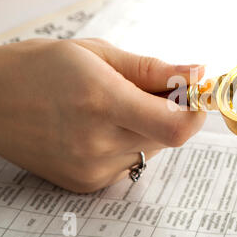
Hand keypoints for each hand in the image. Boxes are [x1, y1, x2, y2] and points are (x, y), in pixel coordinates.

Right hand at [0, 38, 205, 192]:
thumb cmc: (40, 68)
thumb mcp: (97, 54)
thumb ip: (152, 68)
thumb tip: (196, 72)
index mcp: (102, 101)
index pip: (176, 126)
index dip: (195, 112)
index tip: (195, 94)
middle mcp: (97, 142)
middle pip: (169, 137)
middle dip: (171, 113)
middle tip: (149, 90)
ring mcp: (92, 168)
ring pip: (151, 149)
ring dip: (149, 127)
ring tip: (115, 106)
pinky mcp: (87, 182)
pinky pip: (130, 162)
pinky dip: (129, 142)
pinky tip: (101, 126)